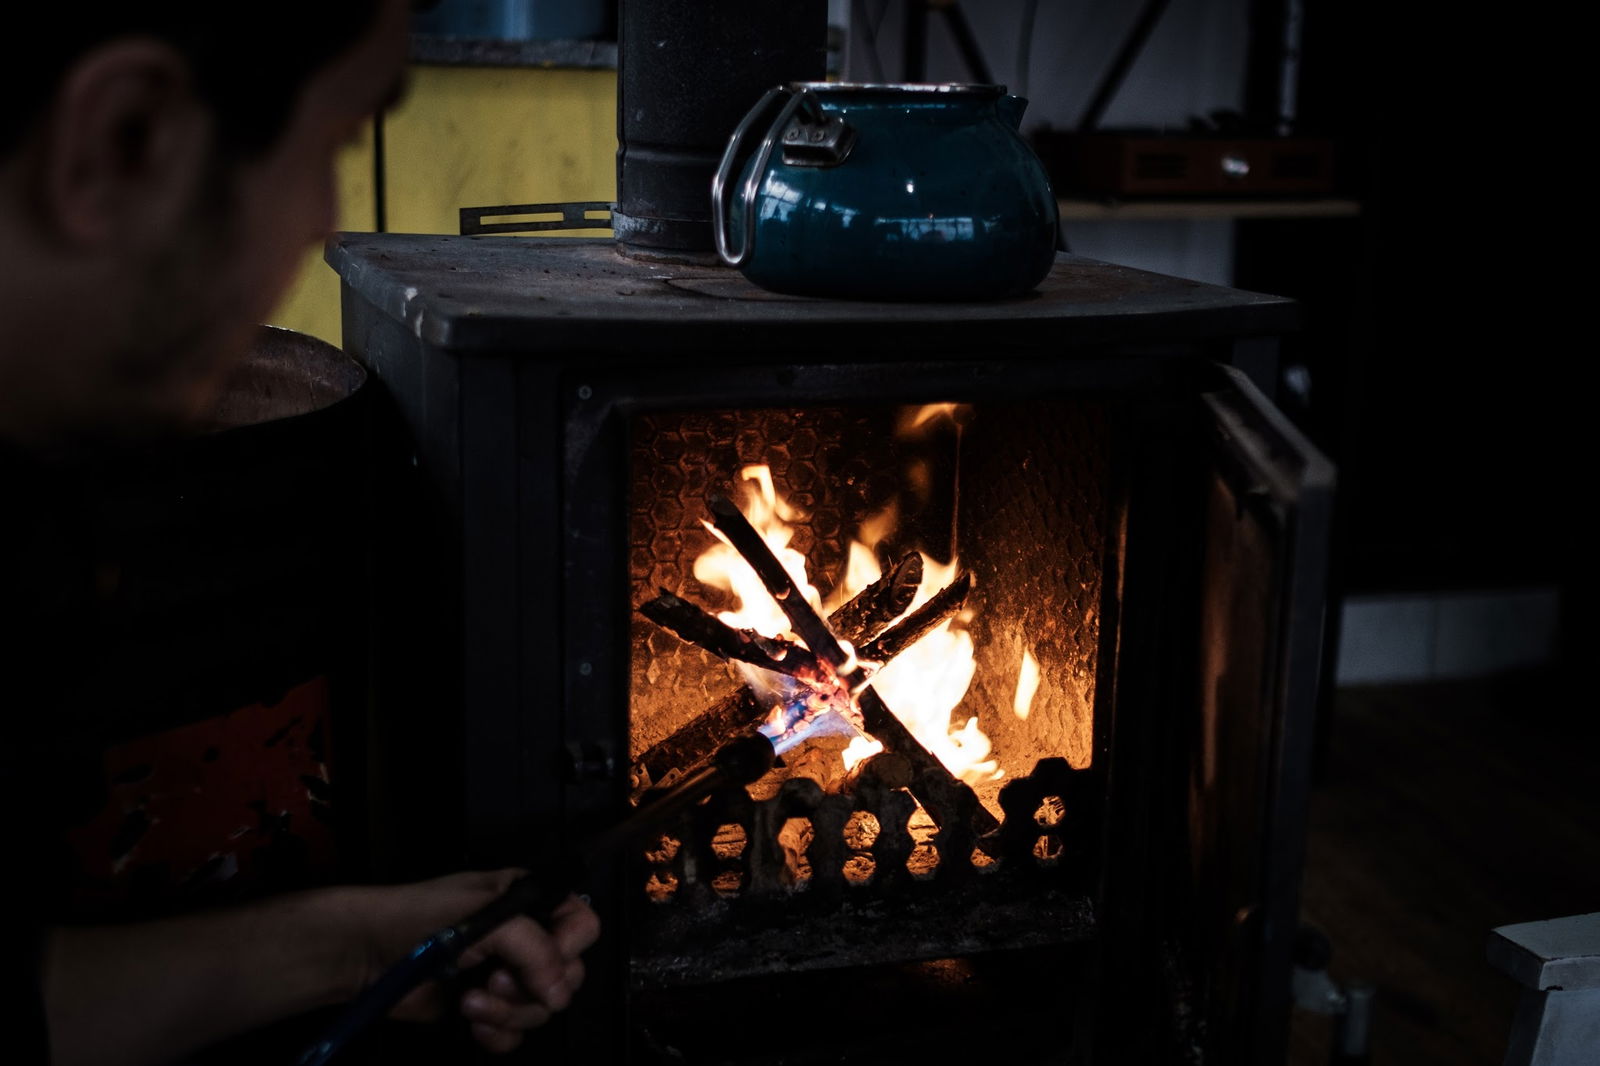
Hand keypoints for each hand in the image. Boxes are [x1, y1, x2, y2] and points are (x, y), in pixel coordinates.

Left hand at [353, 869, 600, 1053]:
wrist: (367, 954)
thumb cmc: (422, 918)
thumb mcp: (485, 918)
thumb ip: (532, 948)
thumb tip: (559, 994)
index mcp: (529, 900)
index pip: (582, 925)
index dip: (569, 947)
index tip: (543, 960)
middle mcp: (525, 937)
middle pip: (567, 974)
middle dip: (531, 986)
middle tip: (493, 980)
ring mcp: (507, 976)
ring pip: (542, 1008)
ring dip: (509, 1012)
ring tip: (470, 1001)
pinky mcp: (486, 1010)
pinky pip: (516, 1032)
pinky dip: (500, 1034)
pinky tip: (473, 1026)